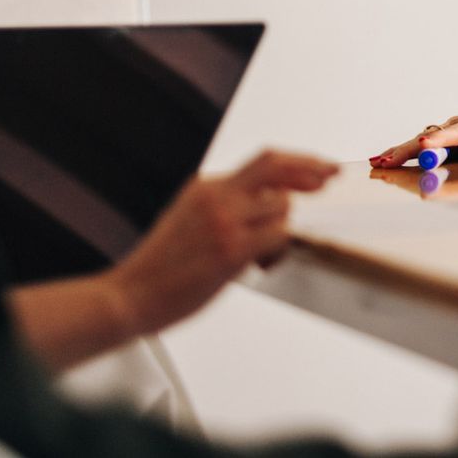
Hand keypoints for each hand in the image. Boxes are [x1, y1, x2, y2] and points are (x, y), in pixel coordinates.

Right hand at [110, 150, 338, 336]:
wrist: (127, 296)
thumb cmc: (159, 268)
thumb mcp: (189, 218)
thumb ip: (226, 205)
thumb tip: (270, 204)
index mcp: (207, 186)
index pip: (265, 161)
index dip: (300, 161)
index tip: (321, 168)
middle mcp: (216, 196)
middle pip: (277, 167)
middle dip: (311, 169)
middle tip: (330, 178)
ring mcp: (224, 221)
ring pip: (282, 207)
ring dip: (285, 228)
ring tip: (265, 254)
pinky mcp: (230, 249)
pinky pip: (277, 235)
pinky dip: (280, 247)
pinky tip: (264, 262)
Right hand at [372, 98, 457, 167]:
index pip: (457, 132)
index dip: (440, 139)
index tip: (423, 144)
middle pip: (431, 137)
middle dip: (409, 149)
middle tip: (388, 160)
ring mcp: (448, 132)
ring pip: (421, 140)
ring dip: (401, 151)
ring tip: (379, 162)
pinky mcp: (444, 140)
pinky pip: (421, 147)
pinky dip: (403, 152)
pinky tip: (384, 160)